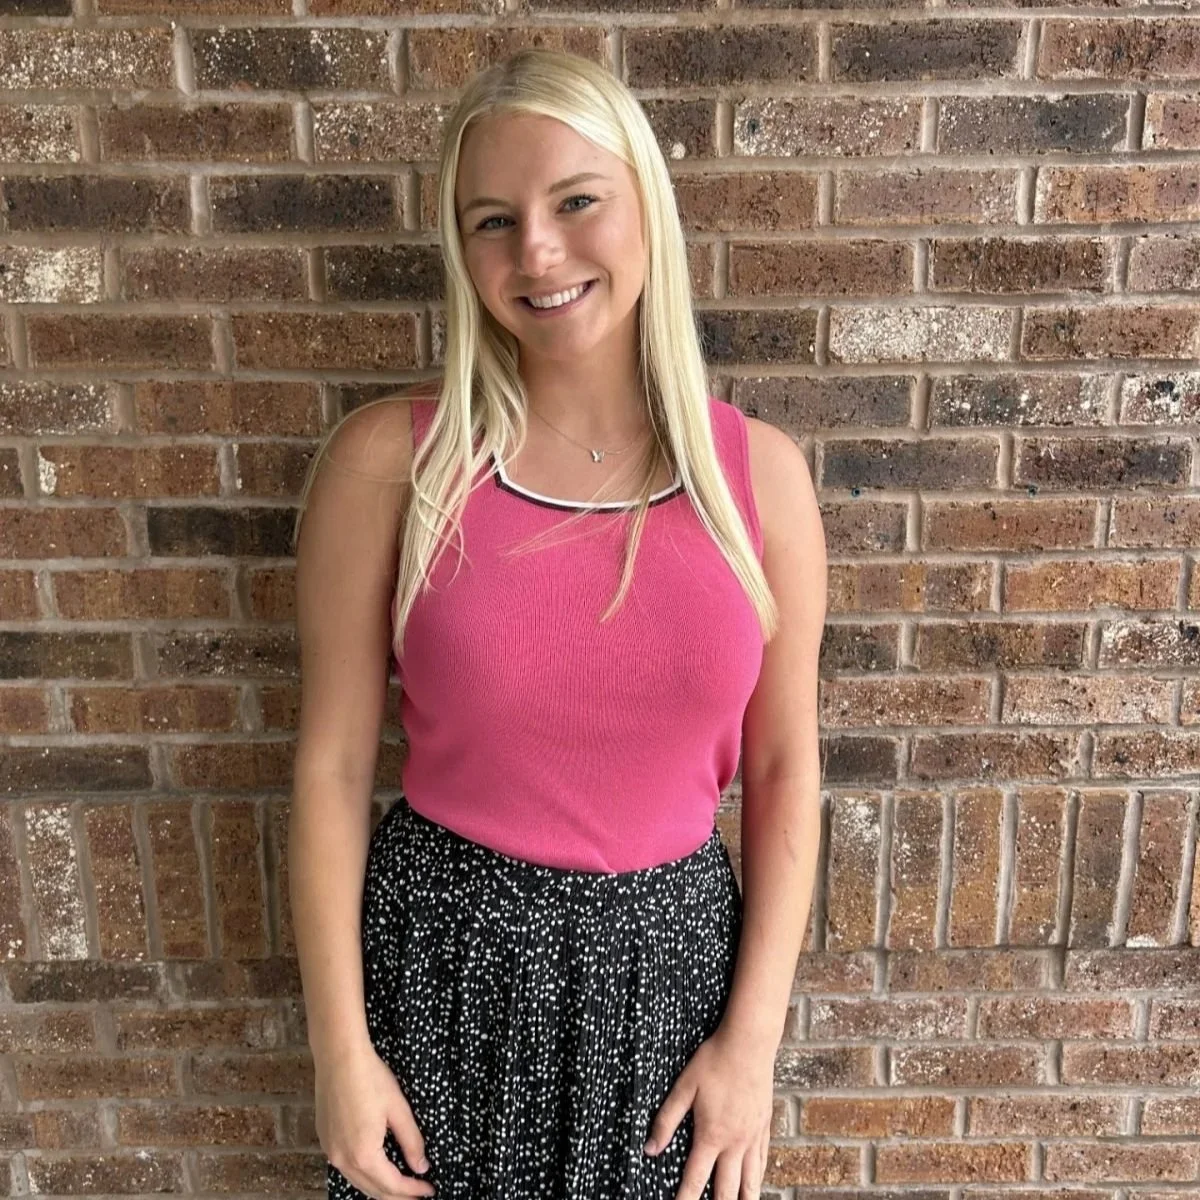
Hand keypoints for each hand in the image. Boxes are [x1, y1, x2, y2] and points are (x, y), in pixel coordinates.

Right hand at [316, 1040, 435, 1198]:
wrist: (339, 1057)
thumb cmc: (371, 1078)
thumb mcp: (398, 1109)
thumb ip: (411, 1141)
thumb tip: (421, 1167)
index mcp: (363, 1154)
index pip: (392, 1185)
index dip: (412, 1191)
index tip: (429, 1190)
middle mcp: (342, 1159)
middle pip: (373, 1190)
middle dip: (398, 1196)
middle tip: (418, 1194)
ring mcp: (330, 1151)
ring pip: (358, 1182)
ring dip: (380, 1188)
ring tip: (401, 1188)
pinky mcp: (325, 1140)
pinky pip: (347, 1168)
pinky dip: (364, 1175)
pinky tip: (377, 1169)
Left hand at [643, 1027, 774, 1199]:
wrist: (749, 1043)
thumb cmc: (714, 1061)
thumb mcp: (684, 1087)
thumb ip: (666, 1120)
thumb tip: (650, 1149)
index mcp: (711, 1135)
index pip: (695, 1179)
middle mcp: (735, 1142)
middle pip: (727, 1190)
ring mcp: (752, 1136)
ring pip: (751, 1181)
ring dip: (744, 1199)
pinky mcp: (764, 1126)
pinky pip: (762, 1161)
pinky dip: (757, 1178)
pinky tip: (755, 1184)